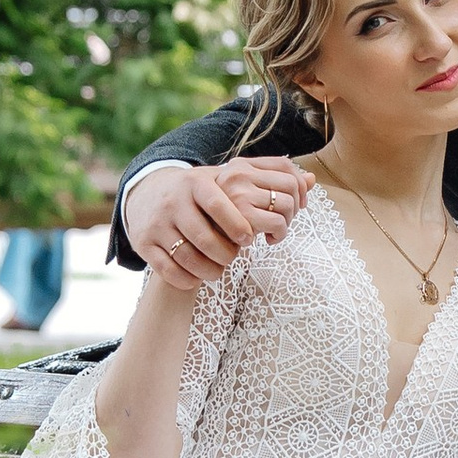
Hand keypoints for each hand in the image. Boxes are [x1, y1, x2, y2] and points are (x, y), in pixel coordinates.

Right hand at [128, 156, 313, 292]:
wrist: (149, 196)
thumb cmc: (203, 192)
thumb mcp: (227, 178)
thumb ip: (269, 179)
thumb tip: (313, 180)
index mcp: (196, 183)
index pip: (219, 205)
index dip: (237, 225)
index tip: (250, 238)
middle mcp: (174, 202)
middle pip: (205, 238)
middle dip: (226, 254)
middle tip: (234, 257)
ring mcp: (157, 224)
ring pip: (188, 257)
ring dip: (210, 270)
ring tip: (220, 269)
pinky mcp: (144, 244)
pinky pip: (169, 270)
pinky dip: (188, 279)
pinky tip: (199, 277)